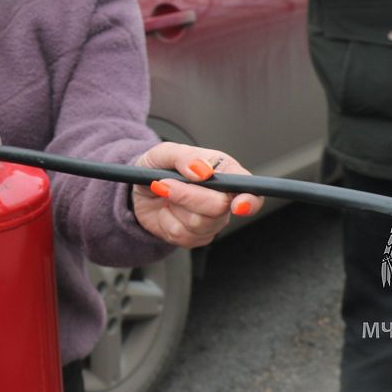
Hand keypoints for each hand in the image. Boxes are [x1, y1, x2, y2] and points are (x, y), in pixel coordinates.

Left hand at [130, 143, 263, 247]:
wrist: (140, 189)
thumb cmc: (159, 167)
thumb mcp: (164, 152)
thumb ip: (184, 156)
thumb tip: (201, 170)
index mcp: (224, 172)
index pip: (250, 190)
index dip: (249, 200)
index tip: (238, 204)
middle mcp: (223, 198)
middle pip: (219, 208)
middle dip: (188, 195)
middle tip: (166, 183)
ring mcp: (211, 221)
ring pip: (199, 223)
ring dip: (174, 205)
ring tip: (165, 192)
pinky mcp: (195, 238)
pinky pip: (182, 235)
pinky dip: (166, 221)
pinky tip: (166, 210)